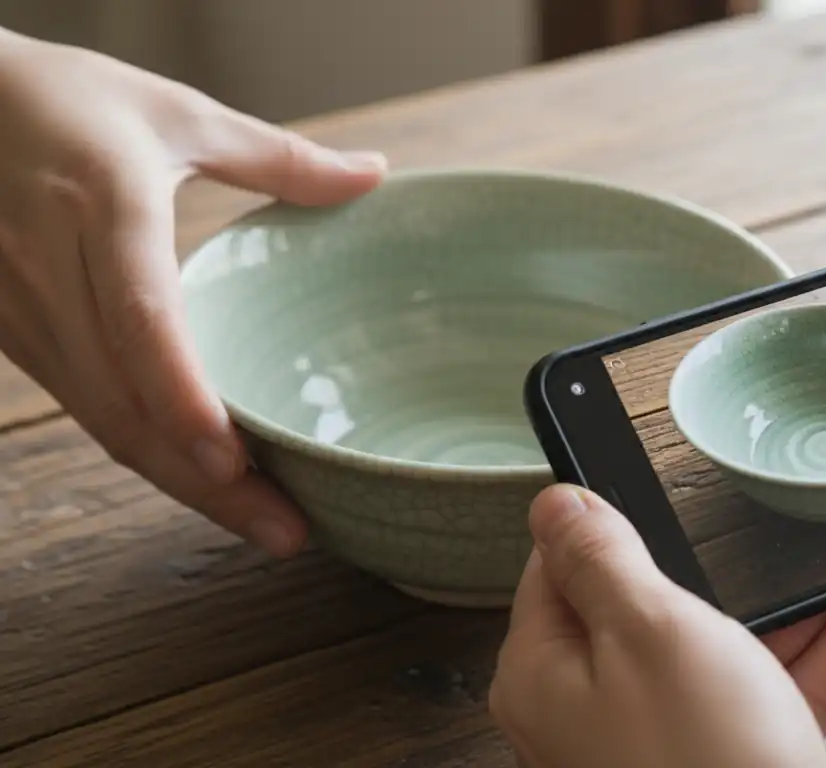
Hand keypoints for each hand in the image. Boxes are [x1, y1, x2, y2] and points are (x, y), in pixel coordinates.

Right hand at [0, 29, 385, 555]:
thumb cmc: (66, 101)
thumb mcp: (178, 115)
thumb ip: (280, 157)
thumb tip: (375, 176)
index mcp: (103, 207)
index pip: (141, 319)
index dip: (183, 396)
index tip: (233, 460)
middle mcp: (52, 271)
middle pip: (125, 404)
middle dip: (205, 483)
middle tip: (285, 532)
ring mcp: (22, 312)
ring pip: (101, 420)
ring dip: (178, 483)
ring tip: (263, 524)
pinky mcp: (13, 335)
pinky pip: (85, 407)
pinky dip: (144, 450)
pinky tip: (201, 480)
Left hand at [489, 484, 825, 767]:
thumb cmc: (701, 764)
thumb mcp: (647, 627)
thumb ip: (599, 558)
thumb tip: (553, 506)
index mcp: (548, 674)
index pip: (556, 573)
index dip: (602, 529)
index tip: (640, 491)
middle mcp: (596, 714)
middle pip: (647, 613)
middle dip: (715, 574)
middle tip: (746, 535)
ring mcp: (662, 746)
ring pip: (724, 654)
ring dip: (790, 612)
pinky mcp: (725, 767)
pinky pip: (770, 695)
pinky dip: (821, 654)